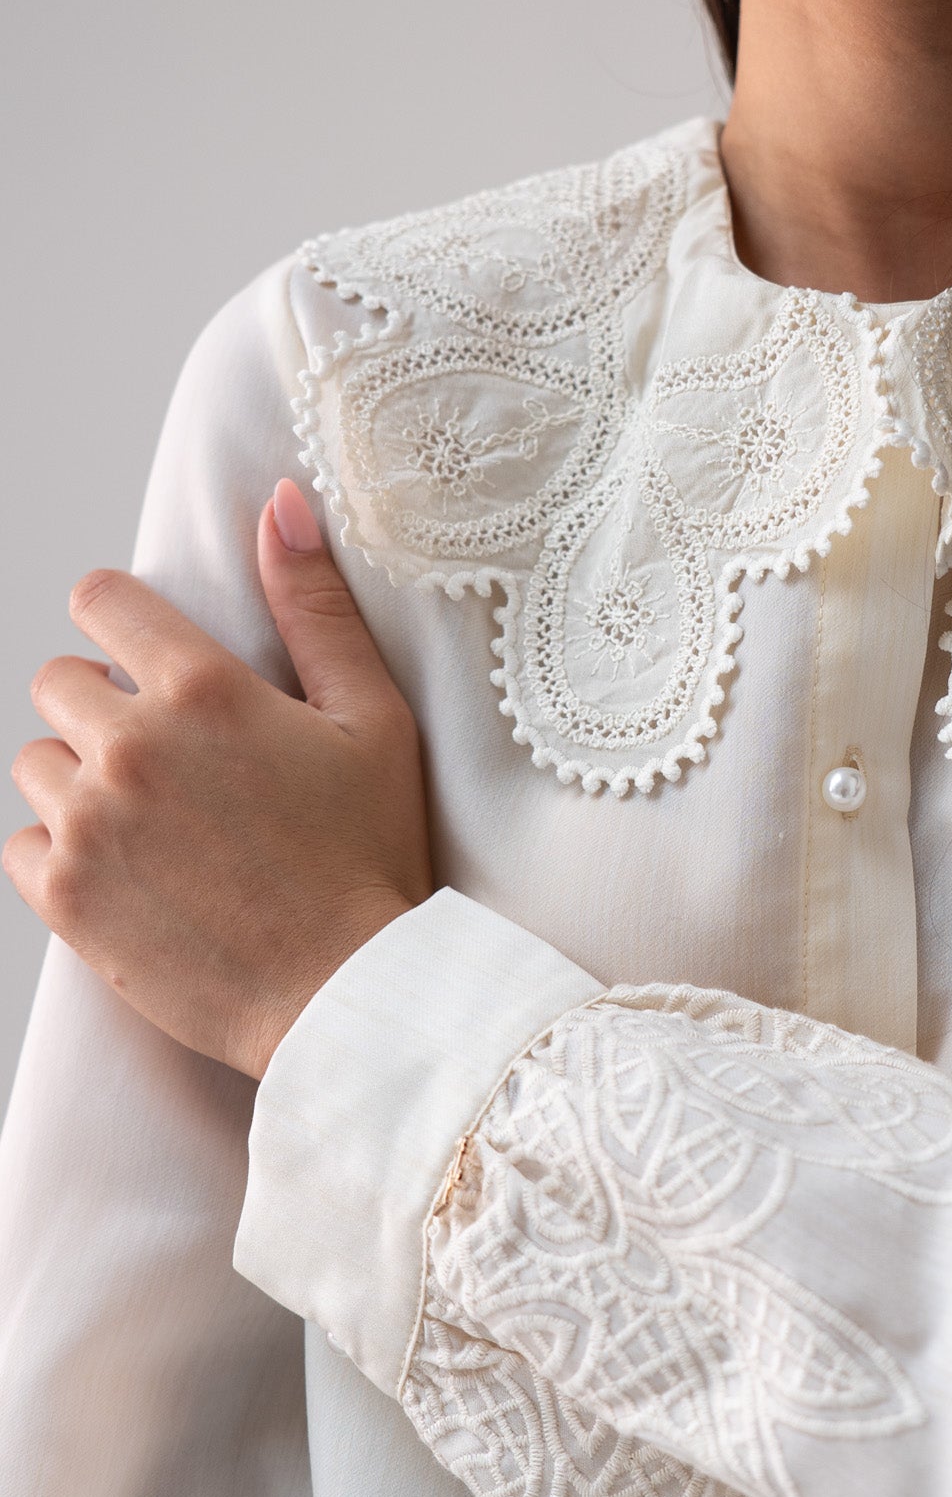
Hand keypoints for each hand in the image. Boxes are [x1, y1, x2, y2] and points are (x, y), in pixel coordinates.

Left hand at [4, 480, 433, 1080]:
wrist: (346, 994)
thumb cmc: (370, 858)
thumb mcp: (372, 719)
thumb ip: (316, 607)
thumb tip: (277, 503)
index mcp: (204, 690)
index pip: (99, 600)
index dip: (121, 622)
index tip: (148, 660)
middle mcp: (130, 747)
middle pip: (57, 680)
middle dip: (101, 705)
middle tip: (169, 758)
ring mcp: (88, 824)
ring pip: (34, 762)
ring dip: (79, 779)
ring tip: (153, 822)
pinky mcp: (65, 896)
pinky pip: (21, 841)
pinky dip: (62, 851)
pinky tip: (130, 872)